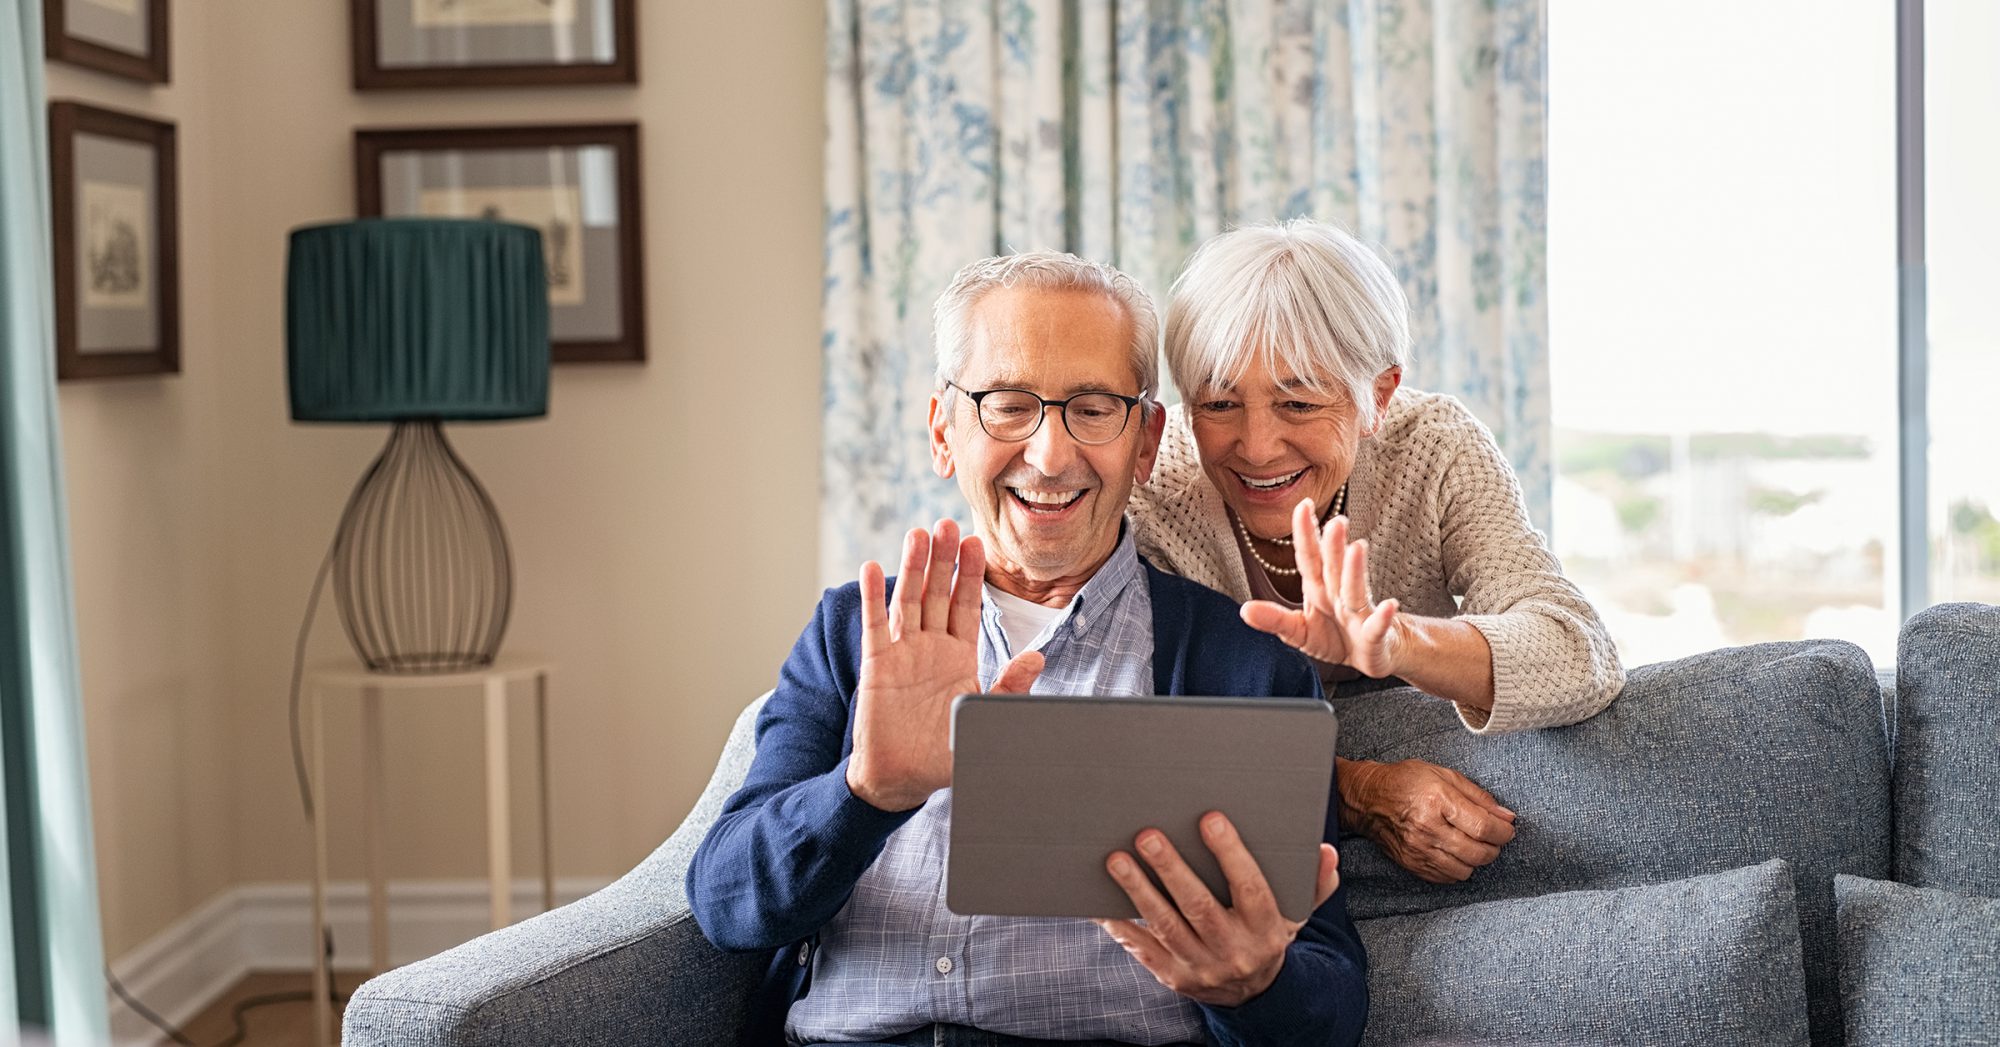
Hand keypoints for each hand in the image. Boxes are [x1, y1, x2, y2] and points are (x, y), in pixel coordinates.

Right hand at [847, 520, 1043, 811]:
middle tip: (948, 524)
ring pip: (909, 600)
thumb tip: (1037, 656)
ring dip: (913, 568)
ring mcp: (903, 652)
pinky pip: (875, 625)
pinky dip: (874, 597)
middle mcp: (931, 646)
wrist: (902, 778)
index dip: (972, 574)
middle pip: (938, 593)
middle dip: (945, 559)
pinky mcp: (877, 664)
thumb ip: (1009, 685)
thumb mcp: (983, 715)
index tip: (978, 542)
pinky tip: (872, 569)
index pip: (967, 605)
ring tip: (917, 534)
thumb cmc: (944, 751)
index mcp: (960, 655)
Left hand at [1095, 813, 1340, 1006]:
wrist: (1255, 994)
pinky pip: (1142, 948)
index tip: (1210, 817)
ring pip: (1165, 926)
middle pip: (1198, 906)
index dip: (1230, 852)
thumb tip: (1326, 852)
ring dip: (1138, 891)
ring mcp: (1201, 967)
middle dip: (1171, 869)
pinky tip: (1100, 900)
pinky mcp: (1174, 977)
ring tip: (1116, 859)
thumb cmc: (1270, 933)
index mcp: (1266, 927)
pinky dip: (1119, 924)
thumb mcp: (1298, 912)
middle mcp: (1234, 950)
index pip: (1248, 887)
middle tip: (1147, 835)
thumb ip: (1313, 882)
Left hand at [1240, 500, 1401, 675]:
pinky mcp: (1374, 636)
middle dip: (1333, 544)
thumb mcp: (1299, 631)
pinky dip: (1383, 616)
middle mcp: (1338, 594)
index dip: (1306, 533)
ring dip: (1355, 570)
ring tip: (1358, 548)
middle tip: (1336, 521)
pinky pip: (1378, 625)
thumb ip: (1274, 619)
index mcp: (1319, 587)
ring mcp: (1358, 613)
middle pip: (1334, 566)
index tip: (1303, 505)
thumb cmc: (1334, 636)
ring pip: (1355, 589)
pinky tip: (1390, 605)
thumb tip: (1244, 610)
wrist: (1369, 655)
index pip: (1309, 557)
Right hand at [1342, 758, 1514, 882]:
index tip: (1507, 829)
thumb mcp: (1444, 775)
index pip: (1484, 827)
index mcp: (1438, 800)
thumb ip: (1479, 797)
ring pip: (1466, 870)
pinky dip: (1458, 868)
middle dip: (1494, 847)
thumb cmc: (1406, 782)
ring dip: (1476, 860)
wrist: (1368, 799)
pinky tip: (1455, 853)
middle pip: (1478, 852)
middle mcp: (1428, 828)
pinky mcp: (1413, 864)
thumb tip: (1506, 817)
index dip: (1504, 832)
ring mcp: (1419, 849)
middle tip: (1493, 837)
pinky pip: (1447, 878)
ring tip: (1473, 844)